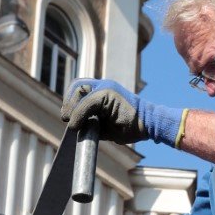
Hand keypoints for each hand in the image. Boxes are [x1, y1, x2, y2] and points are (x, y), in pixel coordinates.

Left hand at [63, 78, 180, 146]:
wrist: (149, 125)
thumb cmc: (130, 128)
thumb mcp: (105, 127)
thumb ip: (90, 123)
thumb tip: (73, 127)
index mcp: (103, 92)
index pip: (79, 89)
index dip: (70, 102)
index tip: (68, 118)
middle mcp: (103, 86)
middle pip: (77, 86)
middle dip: (68, 103)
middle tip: (66, 118)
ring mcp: (106, 87)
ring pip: (80, 91)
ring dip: (72, 108)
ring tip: (71, 122)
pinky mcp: (108, 93)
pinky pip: (87, 101)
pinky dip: (78, 113)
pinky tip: (76, 124)